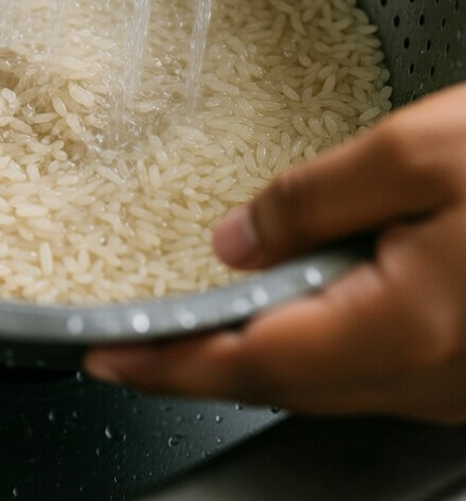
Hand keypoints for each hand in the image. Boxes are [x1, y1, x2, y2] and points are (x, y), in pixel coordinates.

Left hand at [85, 83, 465, 423]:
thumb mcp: (419, 150)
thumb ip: (314, 198)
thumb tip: (234, 238)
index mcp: (404, 327)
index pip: (251, 360)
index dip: (167, 364)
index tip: (105, 356)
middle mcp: (431, 376)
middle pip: (285, 384)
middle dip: (200, 367)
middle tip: (137, 343)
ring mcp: (459, 384)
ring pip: (330, 384)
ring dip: (257, 357)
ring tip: (202, 322)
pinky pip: (376, 370)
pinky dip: (318, 346)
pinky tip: (304, 306)